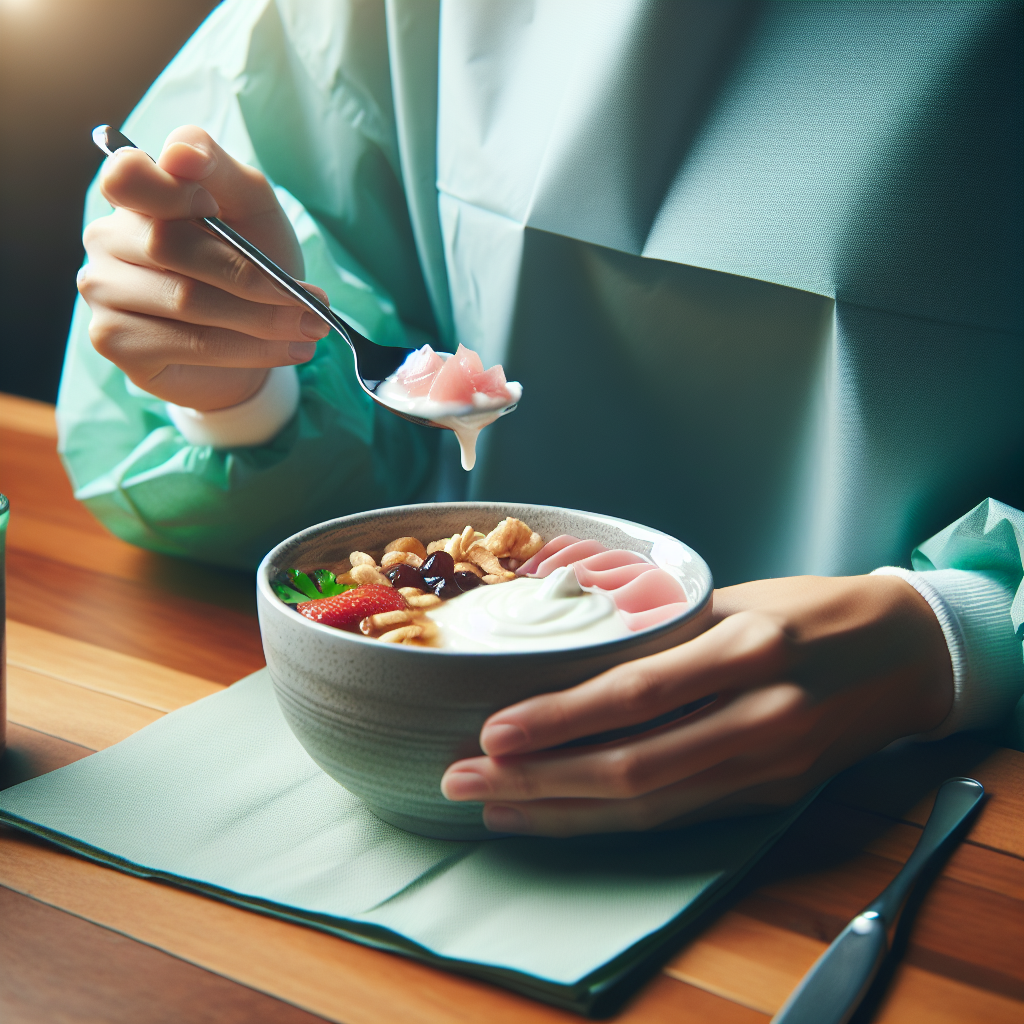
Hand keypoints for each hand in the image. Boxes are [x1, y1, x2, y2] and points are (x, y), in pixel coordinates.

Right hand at [77, 125, 329, 410]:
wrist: (257, 331)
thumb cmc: (251, 257)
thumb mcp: (249, 204)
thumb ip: (220, 169)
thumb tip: (180, 154)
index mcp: (135, 196)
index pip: (125, 177)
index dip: (171, 191)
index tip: (214, 208)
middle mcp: (108, 240)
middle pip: (170, 246)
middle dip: (252, 276)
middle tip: (313, 300)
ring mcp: (103, 292)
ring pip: (185, 301)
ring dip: (263, 320)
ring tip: (311, 328)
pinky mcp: (117, 341)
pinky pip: (188, 344)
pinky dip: (249, 350)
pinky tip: (286, 350)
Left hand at [440, 575, 952, 835]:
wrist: (905, 654)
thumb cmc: (810, 610)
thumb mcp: (738, 600)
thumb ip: (664, 636)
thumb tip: (573, 664)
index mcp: (750, 647)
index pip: (636, 695)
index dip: (560, 720)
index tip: (492, 730)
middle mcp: (761, 715)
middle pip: (633, 767)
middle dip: (539, 779)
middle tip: (464, 778)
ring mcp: (770, 766)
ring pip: (651, 805)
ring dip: (564, 812)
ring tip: (495, 806)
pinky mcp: (772, 796)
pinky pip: (679, 815)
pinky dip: (613, 822)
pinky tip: (564, 816)